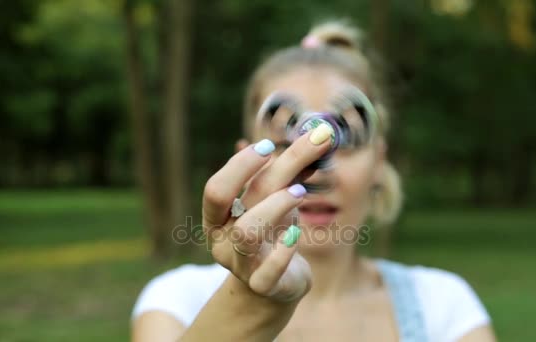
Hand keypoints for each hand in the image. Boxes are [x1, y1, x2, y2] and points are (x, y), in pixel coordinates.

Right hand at [202, 126, 333, 301]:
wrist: (276, 284)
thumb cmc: (273, 233)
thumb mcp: (277, 200)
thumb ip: (292, 172)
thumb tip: (319, 135)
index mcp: (216, 217)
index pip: (216, 188)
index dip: (241, 165)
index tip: (270, 146)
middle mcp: (221, 240)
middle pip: (240, 199)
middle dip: (278, 168)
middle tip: (312, 147)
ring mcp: (239, 265)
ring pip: (248, 232)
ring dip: (277, 205)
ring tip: (300, 192)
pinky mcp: (263, 285)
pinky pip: (270, 269)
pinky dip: (286, 248)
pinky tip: (297, 232)